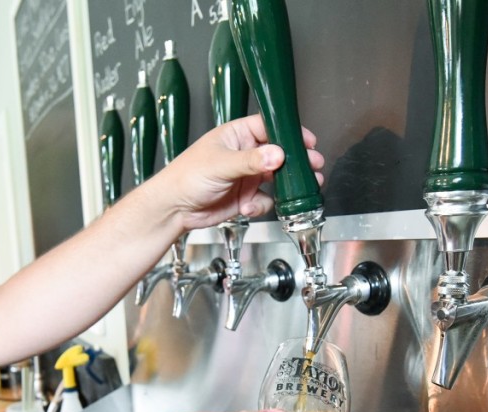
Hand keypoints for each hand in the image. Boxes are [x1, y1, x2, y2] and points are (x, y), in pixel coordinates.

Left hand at [147, 114, 324, 231]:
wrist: (173, 209)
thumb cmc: (187, 177)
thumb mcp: (221, 164)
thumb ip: (251, 160)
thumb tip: (278, 154)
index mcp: (237, 135)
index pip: (270, 127)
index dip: (290, 133)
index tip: (308, 141)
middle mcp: (245, 154)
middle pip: (280, 153)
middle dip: (297, 161)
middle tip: (313, 166)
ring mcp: (247, 176)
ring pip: (277, 178)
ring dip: (288, 185)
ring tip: (302, 189)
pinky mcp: (246, 197)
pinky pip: (265, 199)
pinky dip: (261, 205)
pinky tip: (247, 207)